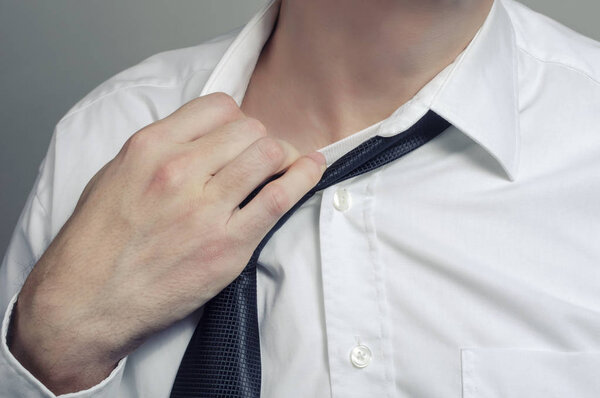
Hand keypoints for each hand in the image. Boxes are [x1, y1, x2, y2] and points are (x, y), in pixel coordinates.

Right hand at [8, 92, 326, 393]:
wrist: (85, 303)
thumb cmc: (96, 243)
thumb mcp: (115, 175)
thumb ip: (161, 149)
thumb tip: (205, 136)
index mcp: (149, 147)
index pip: (217, 106)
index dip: (235, 118)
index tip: (238, 134)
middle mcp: (179, 171)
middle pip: (249, 129)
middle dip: (261, 138)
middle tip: (263, 156)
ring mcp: (205, 208)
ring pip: (269, 154)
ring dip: (283, 157)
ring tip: (286, 166)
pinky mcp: (228, 244)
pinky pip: (280, 197)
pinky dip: (304, 178)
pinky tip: (313, 169)